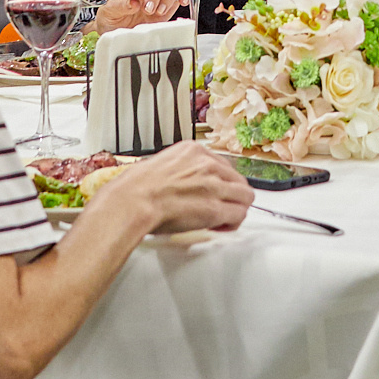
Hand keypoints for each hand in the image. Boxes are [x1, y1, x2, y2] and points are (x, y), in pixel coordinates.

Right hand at [97, 140, 252, 233]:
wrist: (133, 201)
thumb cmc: (137, 187)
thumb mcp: (162, 164)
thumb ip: (180, 169)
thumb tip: (184, 183)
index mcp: (194, 151)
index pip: (223, 165)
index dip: (221, 183)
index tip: (216, 192)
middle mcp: (208, 165)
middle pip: (238, 180)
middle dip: (232, 196)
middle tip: (223, 208)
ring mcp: (214, 185)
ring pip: (245, 197)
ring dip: (237, 209)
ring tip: (224, 220)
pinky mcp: (214, 208)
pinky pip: (238, 215)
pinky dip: (232, 223)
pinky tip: (220, 227)